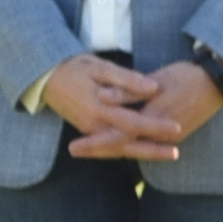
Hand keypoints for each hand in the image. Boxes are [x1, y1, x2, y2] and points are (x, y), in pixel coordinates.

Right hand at [40, 53, 183, 161]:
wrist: (45, 77)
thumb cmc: (74, 67)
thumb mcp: (100, 66)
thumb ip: (127, 79)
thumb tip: (153, 88)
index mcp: (99, 108)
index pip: (133, 122)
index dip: (155, 126)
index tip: (177, 127)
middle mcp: (93, 125)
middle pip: (128, 144)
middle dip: (153, 150)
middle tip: (177, 153)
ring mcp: (89, 131)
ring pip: (120, 149)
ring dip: (144, 153)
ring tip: (167, 155)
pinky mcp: (87, 131)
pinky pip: (111, 146)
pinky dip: (129, 150)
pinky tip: (144, 150)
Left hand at [71, 60, 222, 160]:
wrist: (217, 85)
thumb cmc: (185, 77)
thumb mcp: (155, 80)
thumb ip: (127, 91)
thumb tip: (101, 96)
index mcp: (151, 119)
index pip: (115, 137)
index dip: (93, 143)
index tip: (73, 146)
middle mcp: (159, 135)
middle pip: (122, 148)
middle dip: (97, 150)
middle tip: (74, 150)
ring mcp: (168, 138)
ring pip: (133, 147)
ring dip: (111, 149)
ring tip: (89, 147)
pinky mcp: (174, 135)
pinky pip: (145, 144)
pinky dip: (128, 144)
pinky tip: (116, 142)